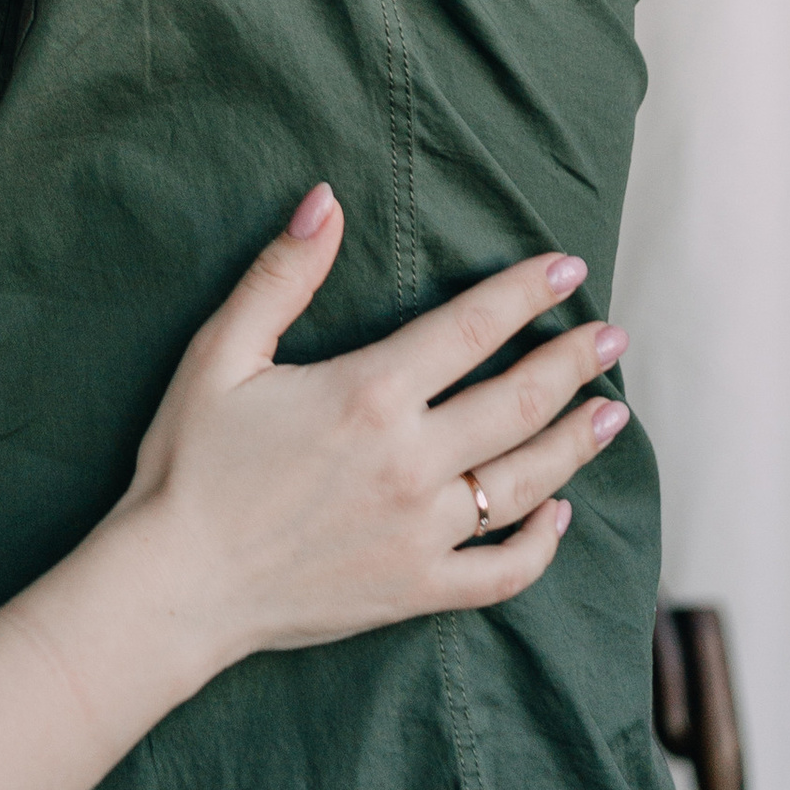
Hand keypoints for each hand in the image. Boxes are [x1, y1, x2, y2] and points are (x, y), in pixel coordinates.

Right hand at [113, 187, 625, 675]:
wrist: (176, 585)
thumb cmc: (189, 463)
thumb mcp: (220, 353)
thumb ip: (280, 276)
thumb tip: (325, 200)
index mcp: (368, 394)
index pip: (472, 328)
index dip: (526, 293)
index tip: (569, 267)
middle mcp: (412, 461)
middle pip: (519, 401)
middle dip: (574, 362)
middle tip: (612, 337)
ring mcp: (423, 531)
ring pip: (527, 482)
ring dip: (576, 443)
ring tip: (611, 414)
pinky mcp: (418, 588)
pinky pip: (504, 571)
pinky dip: (543, 544)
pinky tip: (559, 514)